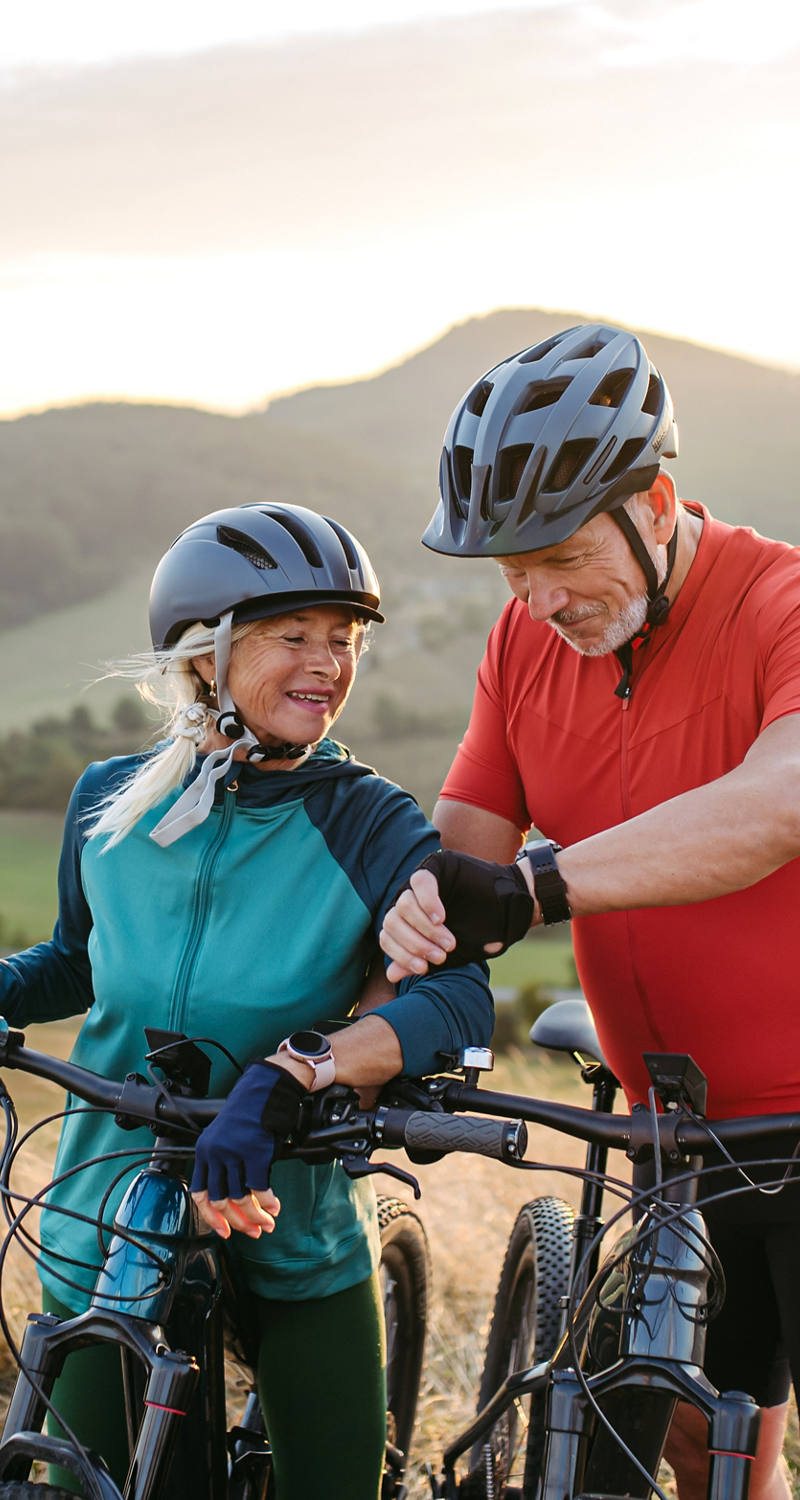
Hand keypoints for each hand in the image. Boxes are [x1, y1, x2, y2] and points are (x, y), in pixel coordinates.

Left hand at [190, 1061, 304, 1237]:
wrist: (266, 1089)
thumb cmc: (250, 1113)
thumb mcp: (226, 1138)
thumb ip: (225, 1165)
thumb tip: (236, 1202)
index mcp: (204, 1151)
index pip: (200, 1194)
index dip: (212, 1218)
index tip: (225, 1231)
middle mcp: (215, 1153)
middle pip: (220, 1201)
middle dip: (238, 1222)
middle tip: (254, 1231)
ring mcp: (234, 1153)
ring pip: (240, 1199)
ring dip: (256, 1216)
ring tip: (268, 1221)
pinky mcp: (255, 1153)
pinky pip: (259, 1189)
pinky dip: (268, 1202)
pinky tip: (275, 1206)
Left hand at [380, 851, 533, 979]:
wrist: (511, 911)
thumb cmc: (479, 934)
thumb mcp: (448, 953)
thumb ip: (421, 960)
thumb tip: (391, 975)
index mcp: (407, 921)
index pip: (387, 937)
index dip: (401, 955)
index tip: (423, 969)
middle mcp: (409, 899)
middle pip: (391, 921)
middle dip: (415, 944)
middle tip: (441, 956)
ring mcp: (420, 882)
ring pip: (403, 904)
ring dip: (425, 928)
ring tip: (449, 942)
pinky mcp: (436, 865)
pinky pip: (420, 881)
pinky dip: (427, 903)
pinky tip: (441, 918)